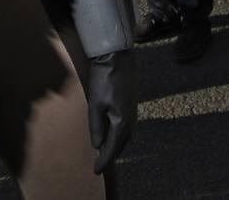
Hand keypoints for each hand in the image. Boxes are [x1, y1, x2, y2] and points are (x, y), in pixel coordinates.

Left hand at [86, 50, 135, 173]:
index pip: (112, 148)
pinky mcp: (131, 103)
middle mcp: (131, 119)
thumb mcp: (95, 104)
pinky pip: (127, 126)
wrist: (117, 56)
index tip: (96, 171)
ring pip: (125, 136)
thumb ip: (96, 126)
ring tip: (105, 151)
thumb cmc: (104, 79)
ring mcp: (133, 110)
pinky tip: (112, 131)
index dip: (104, 160)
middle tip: (100, 164)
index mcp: (122, 122)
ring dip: (116, 145)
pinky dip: (120, 134)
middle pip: (121, 144)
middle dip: (111, 155)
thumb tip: (97, 145)